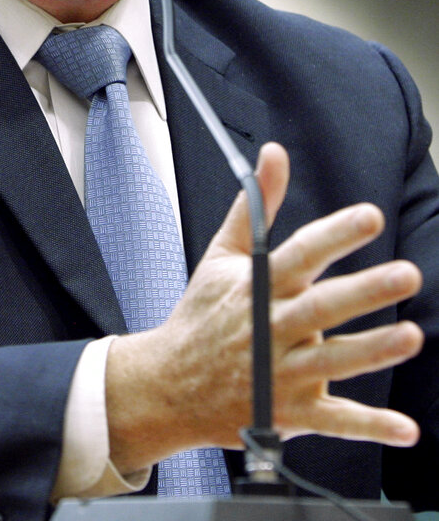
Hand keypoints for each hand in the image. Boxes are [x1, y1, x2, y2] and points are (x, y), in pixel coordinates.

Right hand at [105, 143, 423, 473]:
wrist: (169, 386)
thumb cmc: (201, 316)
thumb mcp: (223, 255)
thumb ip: (255, 206)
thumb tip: (274, 153)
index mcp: (257, 288)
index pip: (300, 254)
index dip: (335, 235)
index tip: (369, 217)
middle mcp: (271, 329)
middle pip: (322, 307)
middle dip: (365, 291)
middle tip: (406, 275)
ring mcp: (279, 375)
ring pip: (332, 361)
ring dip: (372, 351)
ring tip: (411, 336)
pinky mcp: (287, 414)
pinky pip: (333, 421)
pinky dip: (369, 425)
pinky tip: (404, 428)